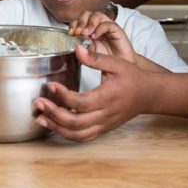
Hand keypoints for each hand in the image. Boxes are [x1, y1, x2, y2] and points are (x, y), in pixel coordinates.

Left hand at [33, 45, 150, 141]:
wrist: (148, 94)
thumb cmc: (132, 78)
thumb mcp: (116, 63)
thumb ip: (95, 58)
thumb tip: (77, 49)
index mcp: (107, 97)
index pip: (80, 102)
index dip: (62, 96)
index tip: (50, 85)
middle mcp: (105, 115)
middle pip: (75, 122)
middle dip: (54, 114)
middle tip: (38, 102)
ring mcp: (104, 124)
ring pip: (77, 134)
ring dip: (56, 128)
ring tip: (40, 117)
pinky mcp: (103, 129)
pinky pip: (83, 137)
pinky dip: (67, 134)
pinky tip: (54, 125)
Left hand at [68, 11, 135, 61]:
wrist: (121, 64)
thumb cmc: (106, 59)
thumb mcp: (90, 55)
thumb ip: (82, 50)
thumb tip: (74, 47)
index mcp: (88, 30)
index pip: (78, 21)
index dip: (73, 25)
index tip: (70, 33)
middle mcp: (96, 26)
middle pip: (86, 14)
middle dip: (80, 22)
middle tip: (78, 32)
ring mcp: (106, 26)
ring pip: (97, 15)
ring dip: (89, 23)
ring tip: (86, 34)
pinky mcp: (116, 30)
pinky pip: (108, 24)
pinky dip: (100, 29)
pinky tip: (95, 36)